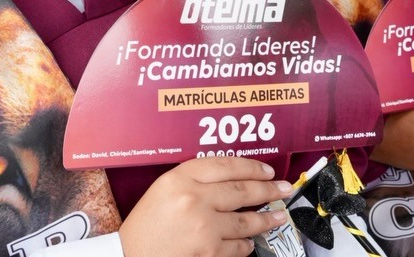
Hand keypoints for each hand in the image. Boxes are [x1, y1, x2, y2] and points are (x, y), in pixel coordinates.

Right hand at [119, 156, 291, 256]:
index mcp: (181, 177)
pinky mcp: (208, 252)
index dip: (252, 167)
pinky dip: (246, 244)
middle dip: (269, 189)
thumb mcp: (164, 189)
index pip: (226, 165)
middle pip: (242, 190)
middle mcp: (194, 198)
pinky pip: (238, 247)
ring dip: (267, 218)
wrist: (129, 256)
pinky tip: (250, 241)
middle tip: (284, 189)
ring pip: (246, 220)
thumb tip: (236, 179)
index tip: (267, 171)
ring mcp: (203, 227)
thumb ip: (195, 179)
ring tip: (279, 215)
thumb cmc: (146, 225)